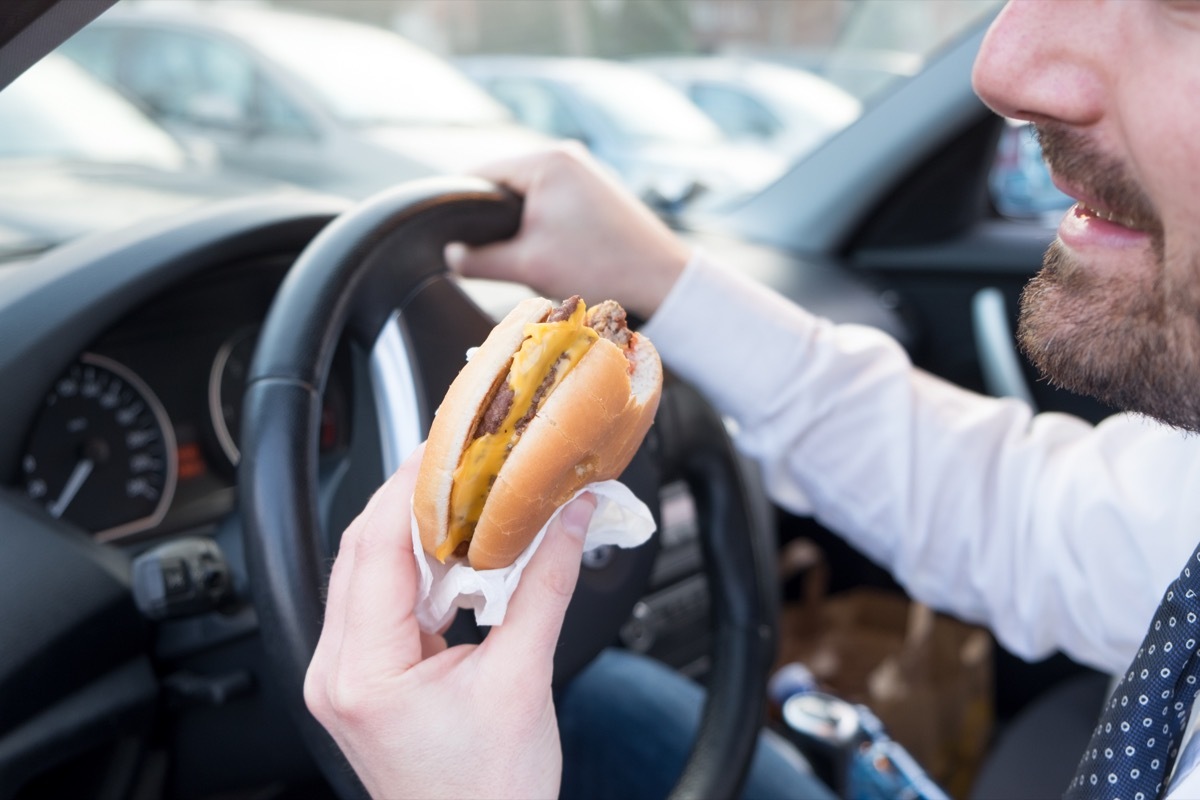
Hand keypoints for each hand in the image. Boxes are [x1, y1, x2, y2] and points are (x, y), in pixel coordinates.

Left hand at [304, 445, 595, 799]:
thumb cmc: (491, 794)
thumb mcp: (524, 678)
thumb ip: (545, 584)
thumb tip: (568, 516)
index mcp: (364, 672)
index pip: (374, 547)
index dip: (410, 489)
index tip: (448, 450)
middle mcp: (336, 672)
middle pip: (361, 551)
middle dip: (412, 503)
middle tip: (464, 467)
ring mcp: (342, 678)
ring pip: (366, 573)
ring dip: (414, 537)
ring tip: (467, 508)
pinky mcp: (362, 680)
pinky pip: (379, 603)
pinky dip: (416, 573)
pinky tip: (455, 561)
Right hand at [449, 142, 690, 319]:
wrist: (661, 279)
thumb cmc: (599, 266)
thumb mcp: (527, 266)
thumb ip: (478, 260)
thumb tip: (450, 256)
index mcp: (546, 160)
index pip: (480, 174)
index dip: (461, 207)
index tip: (450, 235)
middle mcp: (565, 154)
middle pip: (506, 183)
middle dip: (495, 218)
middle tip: (492, 254)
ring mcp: (585, 170)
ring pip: (531, 193)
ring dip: (521, 223)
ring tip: (528, 254)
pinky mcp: (597, 189)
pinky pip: (554, 200)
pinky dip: (545, 222)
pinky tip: (552, 250)